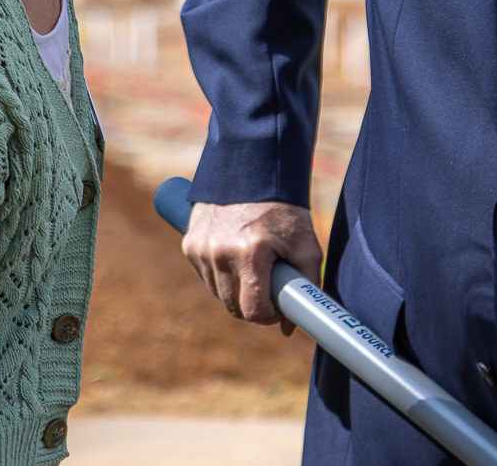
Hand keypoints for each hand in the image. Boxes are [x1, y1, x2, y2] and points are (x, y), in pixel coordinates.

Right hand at [182, 200, 322, 333]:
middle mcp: (220, 253)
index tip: (279, 308)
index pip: (253, 311)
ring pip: (218, 294)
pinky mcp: (189, 243)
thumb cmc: (284, 209)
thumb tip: (289, 327)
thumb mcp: (306, 245)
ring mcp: (200, 249)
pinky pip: (206, 276)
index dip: (269, 316)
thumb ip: (306, 287)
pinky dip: (221, 274)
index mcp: (251, 253)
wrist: (252, 169)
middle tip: (269, 287)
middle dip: (253, 305)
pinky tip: (236, 254)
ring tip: (254, 265)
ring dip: (236, 290)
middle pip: (234, 307)